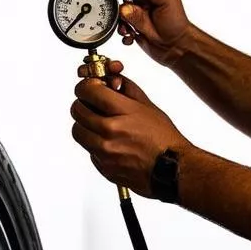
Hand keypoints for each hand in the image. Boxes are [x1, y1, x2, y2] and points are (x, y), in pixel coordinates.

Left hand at [71, 74, 189, 197]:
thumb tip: (111, 79)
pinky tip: (111, 144)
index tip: (88, 88)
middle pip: (76, 110)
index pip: (87, 91)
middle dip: (82, 104)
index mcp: (122, 112)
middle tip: (90, 105)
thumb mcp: (148, 106)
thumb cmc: (164, 138)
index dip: (85, 86)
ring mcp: (105, 152)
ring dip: (85, 125)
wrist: (174, 170)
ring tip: (99, 126)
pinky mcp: (104, 167)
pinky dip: (94, 145)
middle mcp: (111, 131)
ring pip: (78, 131)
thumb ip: (127, 88)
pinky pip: (88, 151)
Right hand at [113, 0, 191, 67]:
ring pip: (124, 11)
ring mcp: (144, 13)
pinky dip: (125, 30)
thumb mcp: (160, 17)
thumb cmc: (177, 32)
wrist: (178, 51)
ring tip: (127, 31)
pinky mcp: (139, 24)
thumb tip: (122, 9)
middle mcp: (151, 2)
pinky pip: (125, 23)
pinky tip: (130, 37)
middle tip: (123, 19)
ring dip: (122, 22)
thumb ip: (139, 14)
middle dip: (123, 8)